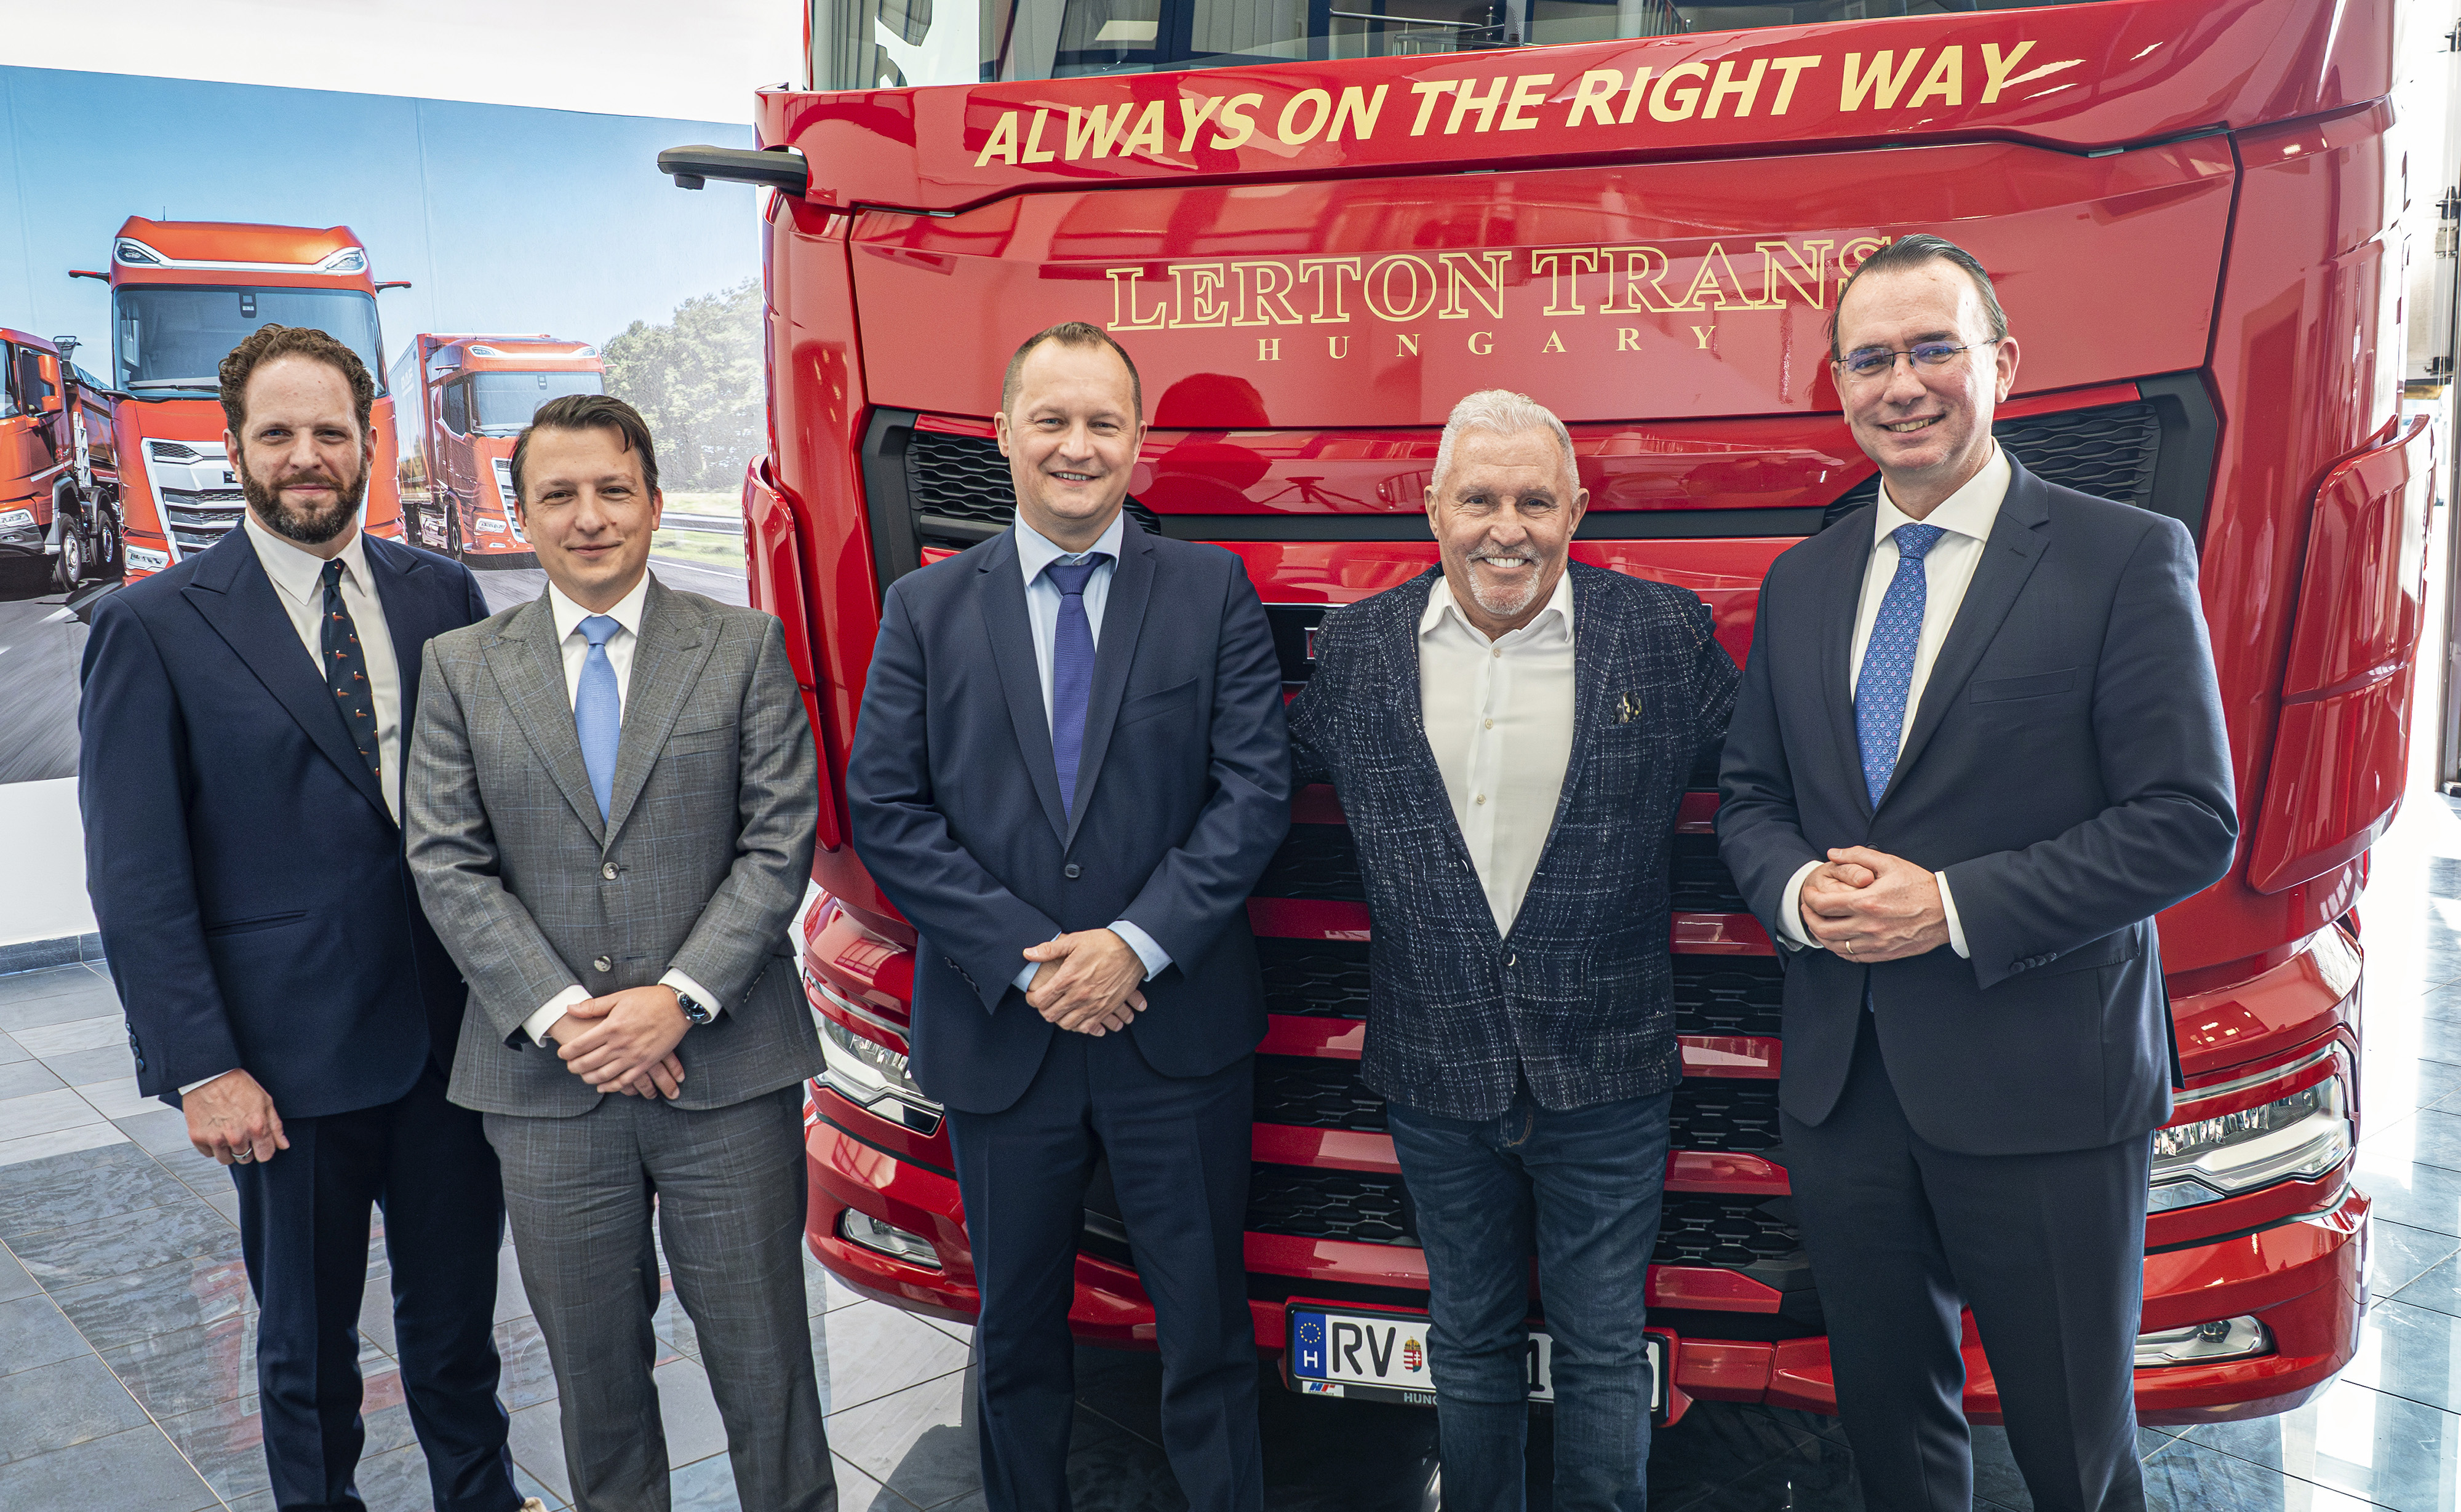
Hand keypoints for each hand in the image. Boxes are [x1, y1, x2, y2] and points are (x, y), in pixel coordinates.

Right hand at [184, 1070, 288, 1165]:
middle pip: (245, 1159)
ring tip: (227, 1132)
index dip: (263, 1150)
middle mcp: (236, 1136)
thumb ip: (275, 1126)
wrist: (209, 1075)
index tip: (259, 1144)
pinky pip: (208, 1154)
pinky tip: (215, 1130)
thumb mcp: (264, 1101)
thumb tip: (283, 1145)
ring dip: (228, 1150)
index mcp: (256, 1127)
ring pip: (226, 1160)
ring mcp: (216, 1139)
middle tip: (241, 1133)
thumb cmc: (236, 1084)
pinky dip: (212, 1146)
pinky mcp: (198, 1138)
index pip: (265, 1156)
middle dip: (246, 1148)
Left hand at [556, 986, 690, 1092]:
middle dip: (574, 1067)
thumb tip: (570, 1009)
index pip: (580, 1045)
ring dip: (589, 1078)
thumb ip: (593, 1006)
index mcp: (611, 1027)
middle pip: (588, 1062)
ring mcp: (633, 1056)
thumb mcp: (619, 997)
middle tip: (569, 1066)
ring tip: (583, 1076)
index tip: (561, 1053)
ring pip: (604, 1075)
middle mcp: (620, 1044)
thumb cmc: (649, 999)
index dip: (567, 1052)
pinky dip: (611, 1086)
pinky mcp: (646, 1063)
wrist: (678, 1006)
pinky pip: (625, 1081)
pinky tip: (603, 1086)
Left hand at [1022, 929, 1149, 1035]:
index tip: (1032, 996)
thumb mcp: (1074, 941)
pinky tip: (1076, 1016)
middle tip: (1045, 1003)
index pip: (1041, 999)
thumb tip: (1027, 953)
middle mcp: (1079, 994)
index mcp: (1068, 977)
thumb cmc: (1103, 943)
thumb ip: (1049, 949)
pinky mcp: (1106, 1009)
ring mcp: (1093, 1004)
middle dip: (1044, 1010)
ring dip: (1060, 1018)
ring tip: (1059, 1009)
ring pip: (1067, 1024)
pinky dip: (1078, 1025)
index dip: (1031, 999)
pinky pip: (1086, 1027)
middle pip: (1051, 1014)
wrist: (1133, 950)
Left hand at [1803, 847, 1949, 962]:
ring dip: (1820, 935)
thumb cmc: (1919, 885)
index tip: (1809, 893)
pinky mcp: (1883, 953)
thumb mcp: (1890, 863)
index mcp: (1866, 902)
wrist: (1946, 910)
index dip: (1809, 898)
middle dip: (1808, 917)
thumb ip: (1858, 855)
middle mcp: (1868, 926)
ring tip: (1818, 923)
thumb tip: (1833, 853)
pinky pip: (1852, 956)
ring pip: (1834, 946)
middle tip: (1808, 908)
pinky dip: (1838, 949)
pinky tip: (1837, 939)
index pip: (1823, 905)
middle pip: (1823, 928)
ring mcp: (1875, 943)